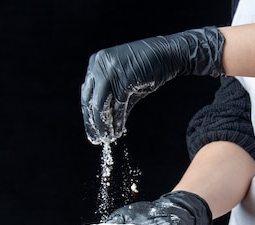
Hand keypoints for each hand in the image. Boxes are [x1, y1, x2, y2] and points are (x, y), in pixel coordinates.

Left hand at [80, 27, 224, 144]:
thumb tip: (108, 124)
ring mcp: (109, 71)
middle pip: (89, 100)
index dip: (88, 114)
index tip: (92, 129)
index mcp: (96, 62)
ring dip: (103, 125)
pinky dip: (117, 121)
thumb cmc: (148, 68)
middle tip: (96, 138)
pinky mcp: (123, 80)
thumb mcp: (126, 84)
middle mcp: (99, 65)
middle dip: (92, 122)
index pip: (86, 93)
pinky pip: (117, 106)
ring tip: (106, 138)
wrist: (168, 55)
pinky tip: (117, 132)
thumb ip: (114, 100)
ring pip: (100, 105)